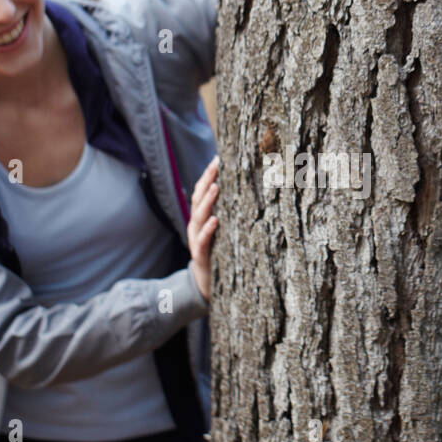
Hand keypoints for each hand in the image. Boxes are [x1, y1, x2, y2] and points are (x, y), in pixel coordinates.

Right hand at [188, 156, 219, 301]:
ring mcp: (196, 239)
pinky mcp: (201, 255)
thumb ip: (228, 213)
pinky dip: (208, 229)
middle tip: (217, 164)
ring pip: (199, 216)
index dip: (209, 175)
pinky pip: (203, 240)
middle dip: (207, 180)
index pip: (202, 191)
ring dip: (208, 201)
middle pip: (199, 198)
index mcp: (201, 217)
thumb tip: (245, 191)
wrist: (206, 284)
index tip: (219, 158)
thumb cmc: (218, 253)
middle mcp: (196, 225)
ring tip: (216, 186)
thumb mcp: (223, 231)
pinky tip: (215, 220)